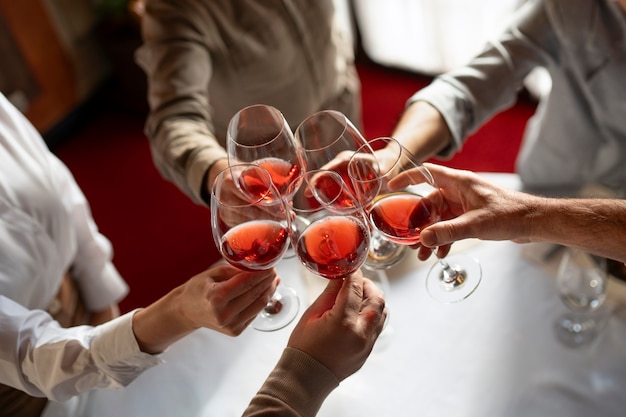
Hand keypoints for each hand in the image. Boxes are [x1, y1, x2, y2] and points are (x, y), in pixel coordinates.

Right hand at [133, 263, 277, 353]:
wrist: (187, 311)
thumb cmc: (198, 289)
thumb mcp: (212, 273)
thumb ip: (235, 269)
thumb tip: (258, 266)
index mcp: (216, 297)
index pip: (246, 282)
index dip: (262, 273)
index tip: (271, 265)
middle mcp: (224, 314)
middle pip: (255, 294)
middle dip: (267, 280)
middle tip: (274, 270)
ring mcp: (230, 325)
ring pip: (259, 305)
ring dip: (269, 291)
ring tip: (273, 279)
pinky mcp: (235, 331)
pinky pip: (255, 313)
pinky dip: (262, 301)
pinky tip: (266, 291)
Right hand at [287, 270, 385, 380]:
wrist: (306, 378)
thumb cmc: (303, 347)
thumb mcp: (311, 315)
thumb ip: (330, 294)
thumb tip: (340, 276)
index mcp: (342, 322)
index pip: (355, 288)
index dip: (353, 274)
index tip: (350, 268)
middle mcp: (360, 333)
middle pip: (377, 299)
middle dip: (368, 286)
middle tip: (355, 282)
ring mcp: (367, 344)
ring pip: (382, 313)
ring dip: (372, 300)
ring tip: (357, 297)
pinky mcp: (368, 351)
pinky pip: (377, 327)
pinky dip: (371, 315)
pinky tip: (357, 312)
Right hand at [412, 163, 534, 247]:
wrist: (535, 222)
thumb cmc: (511, 214)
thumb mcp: (475, 224)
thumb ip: (447, 232)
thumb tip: (423, 239)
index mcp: (459, 183)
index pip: (426, 173)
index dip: (407, 177)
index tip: (391, 186)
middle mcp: (459, 191)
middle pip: (429, 203)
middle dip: (419, 223)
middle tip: (410, 239)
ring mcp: (465, 204)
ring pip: (439, 218)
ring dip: (430, 235)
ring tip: (423, 254)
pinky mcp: (471, 217)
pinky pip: (450, 227)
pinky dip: (443, 239)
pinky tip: (440, 253)